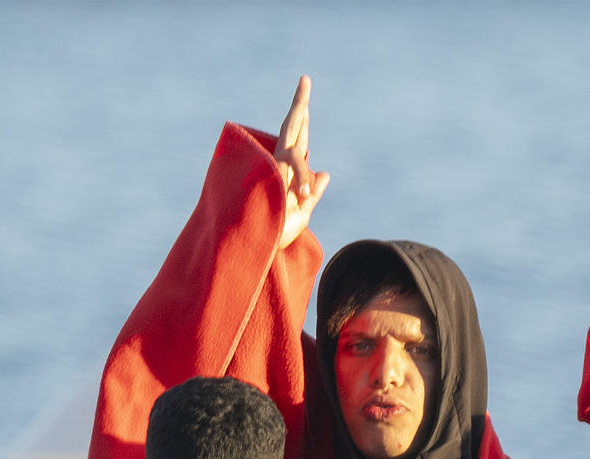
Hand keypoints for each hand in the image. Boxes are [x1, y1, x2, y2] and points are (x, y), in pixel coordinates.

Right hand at [274, 75, 329, 252]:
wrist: (264, 248)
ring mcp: (277, 167)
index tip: (304, 102)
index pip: (299, 141)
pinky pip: (293, 163)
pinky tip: (303, 137)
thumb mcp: (304, 211)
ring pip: (291, 134)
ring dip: (299, 111)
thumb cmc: (279, 233)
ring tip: (304, 85)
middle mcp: (281, 164)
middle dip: (300, 104)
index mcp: (289, 171)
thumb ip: (314, 191)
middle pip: (293, 128)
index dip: (303, 122)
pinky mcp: (274, 175)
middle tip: (305, 79)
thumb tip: (326, 171)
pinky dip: (303, 168)